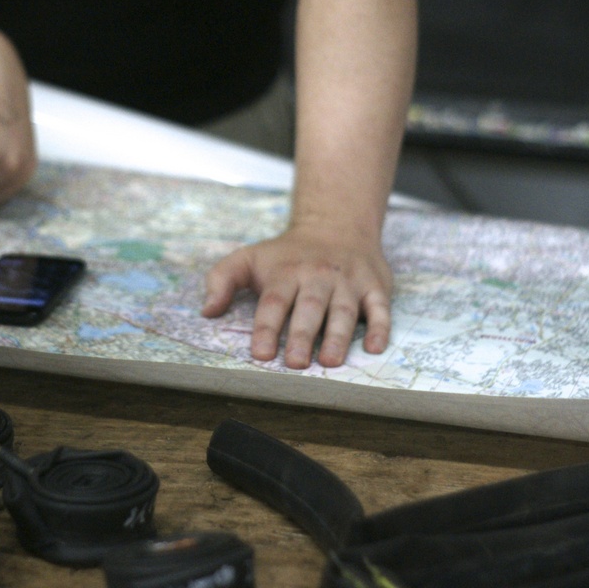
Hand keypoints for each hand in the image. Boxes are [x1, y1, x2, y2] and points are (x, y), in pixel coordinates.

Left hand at [201, 224, 392, 368]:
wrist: (336, 224)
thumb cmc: (286, 253)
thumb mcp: (248, 257)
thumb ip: (222, 280)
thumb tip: (206, 311)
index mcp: (286, 272)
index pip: (274, 302)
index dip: (267, 328)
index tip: (261, 353)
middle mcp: (318, 276)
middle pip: (309, 307)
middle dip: (303, 335)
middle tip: (296, 363)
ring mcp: (348, 282)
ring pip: (344, 310)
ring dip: (338, 336)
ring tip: (331, 362)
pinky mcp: (375, 286)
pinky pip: (381, 307)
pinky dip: (381, 327)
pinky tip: (375, 347)